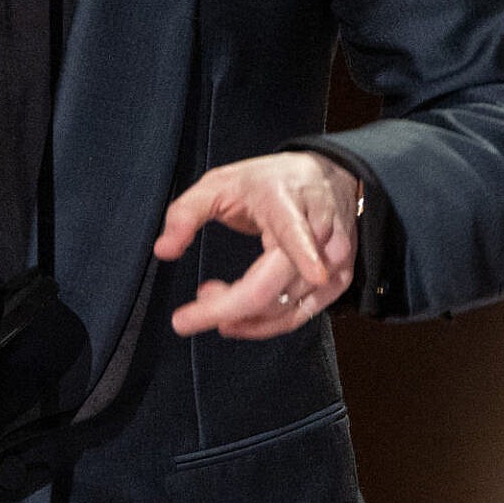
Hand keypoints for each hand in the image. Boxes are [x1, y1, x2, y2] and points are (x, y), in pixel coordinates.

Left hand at [155, 152, 359, 337]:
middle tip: (184, 317)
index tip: (314, 274)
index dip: (306, 254)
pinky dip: (264, 324)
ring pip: (282, 307)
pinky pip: (299, 316)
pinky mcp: (339, 280)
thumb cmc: (272, 181)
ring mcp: (334, 260)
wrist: (327, 178)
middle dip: (225, 309)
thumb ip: (186, 212)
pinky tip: (238, 316)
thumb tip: (164, 251)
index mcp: (288, 204)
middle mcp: (319, 233)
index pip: (298, 232)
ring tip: (210, 295)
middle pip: (274, 288)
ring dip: (239, 314)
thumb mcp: (221, 182)